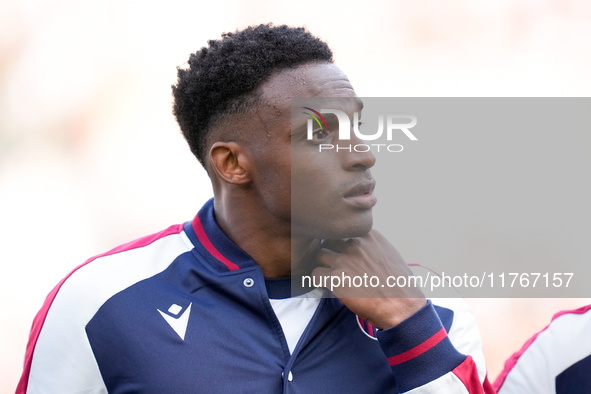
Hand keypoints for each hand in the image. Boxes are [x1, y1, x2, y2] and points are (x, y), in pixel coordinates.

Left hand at [312, 229, 426, 329]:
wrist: (402, 306)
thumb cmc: (399, 284)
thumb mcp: (390, 254)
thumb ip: (371, 246)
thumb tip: (360, 248)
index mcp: (368, 236)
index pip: (344, 232)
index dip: (342, 245)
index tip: (346, 255)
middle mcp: (354, 244)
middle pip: (330, 241)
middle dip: (331, 253)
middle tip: (336, 267)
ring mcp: (343, 260)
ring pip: (320, 255)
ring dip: (324, 266)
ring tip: (333, 277)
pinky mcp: (334, 278)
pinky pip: (315, 274)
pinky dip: (319, 281)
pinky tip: (329, 287)